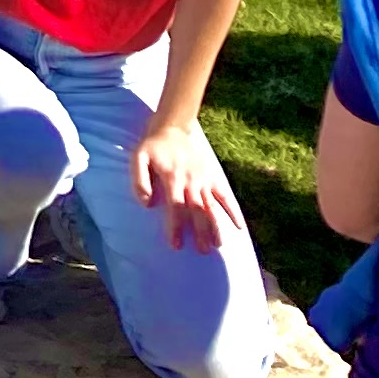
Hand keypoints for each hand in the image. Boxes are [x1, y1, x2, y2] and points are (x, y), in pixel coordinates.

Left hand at [131, 114, 240, 253]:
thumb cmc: (153, 145)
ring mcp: (204, 179)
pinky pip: (225, 195)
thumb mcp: (138, 158)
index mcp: (173, 178)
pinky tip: (239, 227)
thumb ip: (140, 181)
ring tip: (218, 245)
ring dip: (216, 226)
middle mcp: (191, 180)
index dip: (176, 227)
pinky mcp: (212, 176)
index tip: (176, 245)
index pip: (176, 207)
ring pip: (212, 206)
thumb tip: (147, 204)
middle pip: (197, 210)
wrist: (173, 126)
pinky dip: (233, 211)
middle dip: (201, 232)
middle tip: (203, 251)